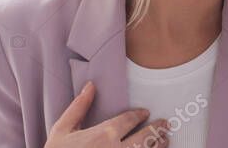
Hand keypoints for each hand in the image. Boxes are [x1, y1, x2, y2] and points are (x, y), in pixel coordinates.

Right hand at [45, 82, 169, 147]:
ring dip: (159, 145)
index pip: (130, 120)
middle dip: (157, 129)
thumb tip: (90, 86)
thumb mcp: (62, 130)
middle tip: (165, 125)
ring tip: (165, 140)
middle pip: (146, 137)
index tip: (145, 113)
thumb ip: (79, 107)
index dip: (139, 115)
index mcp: (104, 134)